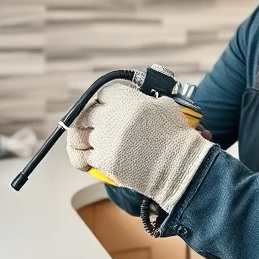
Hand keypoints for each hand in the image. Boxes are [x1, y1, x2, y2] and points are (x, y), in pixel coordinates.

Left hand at [65, 81, 212, 212]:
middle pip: (87, 114)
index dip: (105, 101)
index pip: (103, 94)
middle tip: (97, 127)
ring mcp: (103, 138)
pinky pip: (83, 157)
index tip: (107, 107)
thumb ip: (147, 101)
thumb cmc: (175, 135)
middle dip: (91, 120)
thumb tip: (144, 102)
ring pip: (81, 136)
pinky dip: (85, 159)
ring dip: (85, 139)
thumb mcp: (164, 106)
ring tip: (90, 143)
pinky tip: (90, 161)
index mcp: (123, 98)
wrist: (178, 164)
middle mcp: (109, 115)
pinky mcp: (102, 160)